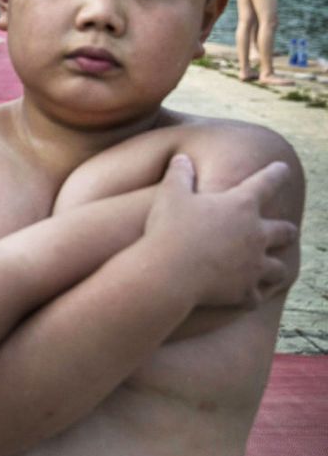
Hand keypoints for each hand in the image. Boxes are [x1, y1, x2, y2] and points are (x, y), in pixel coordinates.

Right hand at [146, 155, 297, 308]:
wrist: (169, 272)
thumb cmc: (169, 228)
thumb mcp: (170, 193)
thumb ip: (179, 174)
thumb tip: (182, 159)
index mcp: (241, 205)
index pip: (266, 182)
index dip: (276, 173)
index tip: (283, 168)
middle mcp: (256, 234)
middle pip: (285, 231)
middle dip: (286, 231)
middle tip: (286, 231)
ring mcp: (254, 265)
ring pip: (278, 269)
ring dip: (275, 268)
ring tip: (272, 269)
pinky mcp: (244, 291)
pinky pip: (255, 296)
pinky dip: (251, 296)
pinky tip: (248, 296)